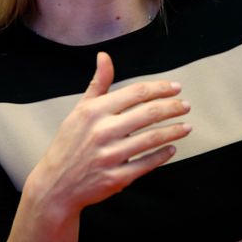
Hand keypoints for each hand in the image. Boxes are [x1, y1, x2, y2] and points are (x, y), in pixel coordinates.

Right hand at [28, 52, 191, 213]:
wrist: (55, 185)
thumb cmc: (70, 143)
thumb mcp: (80, 110)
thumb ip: (98, 84)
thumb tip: (104, 56)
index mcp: (94, 111)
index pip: (136, 93)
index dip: (159, 88)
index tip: (175, 88)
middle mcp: (102, 131)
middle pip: (148, 113)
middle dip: (172, 108)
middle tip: (185, 106)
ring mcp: (109, 156)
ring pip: (151, 139)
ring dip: (174, 131)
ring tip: (186, 127)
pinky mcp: (115, 178)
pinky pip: (146, 164)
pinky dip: (163, 155)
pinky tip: (172, 148)